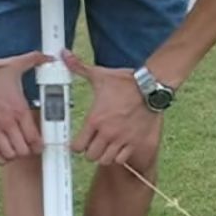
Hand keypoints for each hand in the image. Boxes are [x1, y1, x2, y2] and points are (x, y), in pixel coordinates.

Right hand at [0, 52, 50, 164]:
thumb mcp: (13, 65)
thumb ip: (34, 61)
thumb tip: (47, 57)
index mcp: (19, 109)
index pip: (35, 138)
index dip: (40, 145)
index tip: (40, 144)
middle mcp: (8, 123)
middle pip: (24, 151)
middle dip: (28, 151)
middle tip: (28, 147)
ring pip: (10, 155)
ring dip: (14, 154)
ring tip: (15, 148)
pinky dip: (0, 156)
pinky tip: (2, 151)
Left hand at [63, 50, 160, 165]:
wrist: (151, 87)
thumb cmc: (126, 82)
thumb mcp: (100, 75)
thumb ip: (79, 68)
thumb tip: (64, 55)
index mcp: (95, 120)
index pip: (77, 146)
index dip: (76, 146)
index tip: (79, 141)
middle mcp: (107, 133)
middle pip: (90, 156)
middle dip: (89, 151)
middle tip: (92, 144)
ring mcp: (122, 139)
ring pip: (105, 160)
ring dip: (103, 155)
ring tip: (104, 147)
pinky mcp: (135, 142)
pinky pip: (122, 159)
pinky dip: (118, 156)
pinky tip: (118, 147)